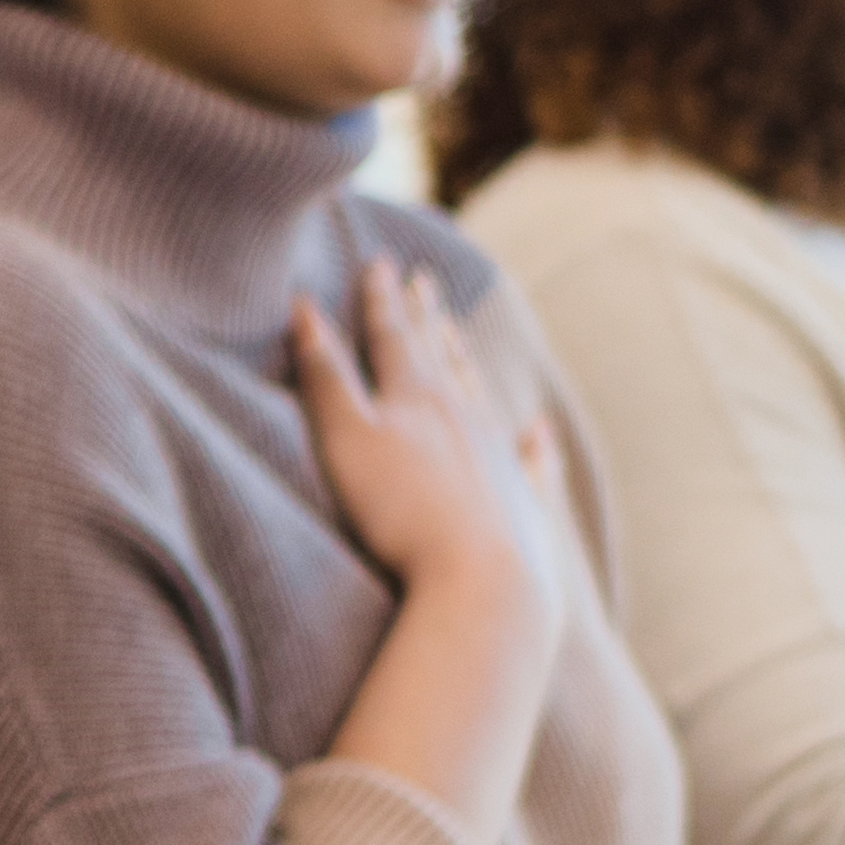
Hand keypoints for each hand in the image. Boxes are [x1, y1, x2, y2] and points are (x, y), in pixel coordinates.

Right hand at [291, 261, 562, 611]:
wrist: (481, 581)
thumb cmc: (400, 513)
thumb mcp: (345, 440)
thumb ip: (325, 377)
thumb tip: (305, 308)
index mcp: (415, 396)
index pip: (393, 335)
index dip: (381, 299)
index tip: (379, 262)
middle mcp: (463, 415)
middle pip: (440, 355)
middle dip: (426, 317)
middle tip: (424, 279)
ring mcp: (500, 457)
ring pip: (479, 396)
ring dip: (465, 361)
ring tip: (458, 333)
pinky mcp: (525, 503)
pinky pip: (533, 461)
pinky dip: (534, 443)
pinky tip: (539, 431)